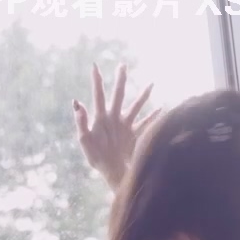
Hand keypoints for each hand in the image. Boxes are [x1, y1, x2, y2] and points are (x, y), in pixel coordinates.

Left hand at [73, 64, 158, 187]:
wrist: (113, 173)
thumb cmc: (97, 158)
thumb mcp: (86, 141)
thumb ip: (81, 122)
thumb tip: (76, 103)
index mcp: (101, 118)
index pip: (99, 95)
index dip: (97, 81)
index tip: (94, 65)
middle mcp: (114, 118)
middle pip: (118, 95)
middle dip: (120, 80)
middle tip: (122, 65)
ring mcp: (125, 126)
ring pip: (136, 106)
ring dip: (143, 96)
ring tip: (152, 84)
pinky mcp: (134, 135)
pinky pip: (146, 123)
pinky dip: (155, 117)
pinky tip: (162, 109)